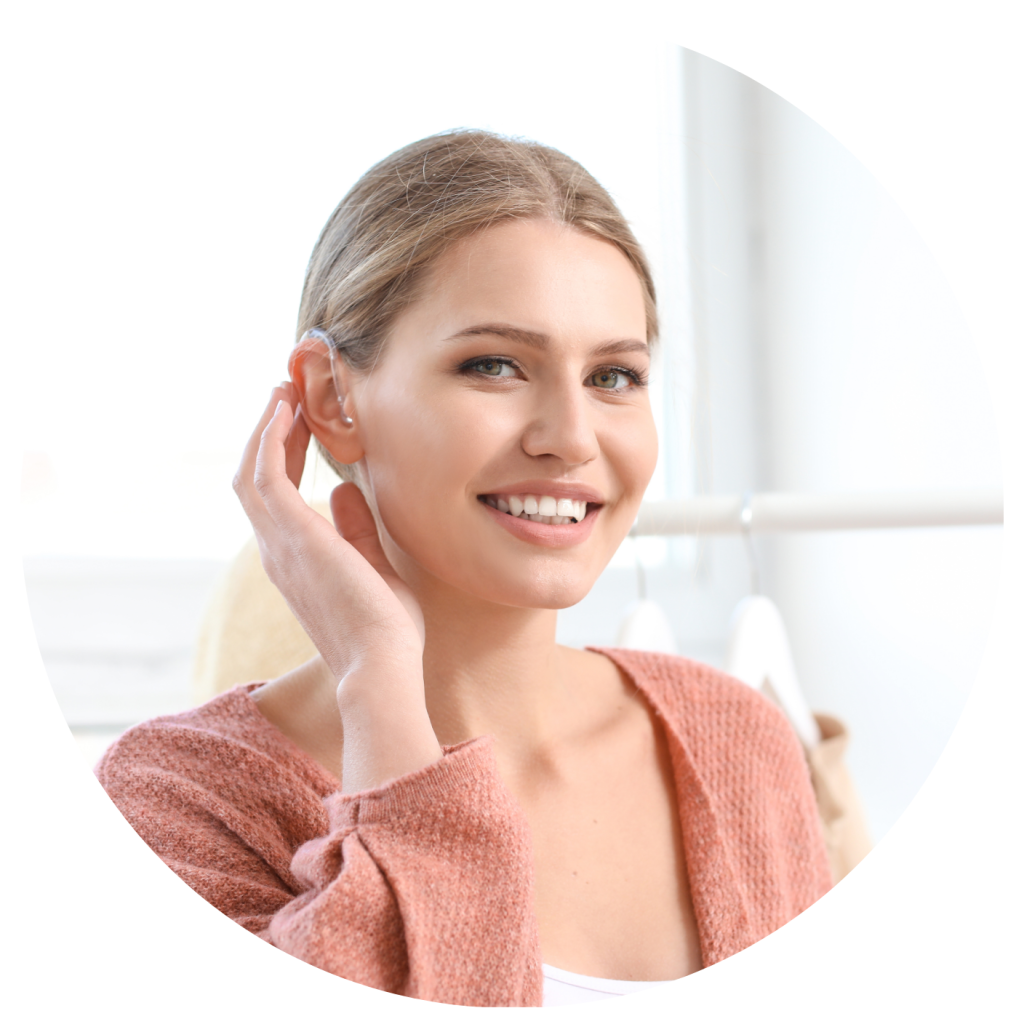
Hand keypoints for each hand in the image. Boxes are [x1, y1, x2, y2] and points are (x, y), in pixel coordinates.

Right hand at [233, 384, 441, 788]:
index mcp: (295, 559)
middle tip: (286, 394)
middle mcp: (277, 549)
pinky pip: (267, 474)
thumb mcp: (373, 568)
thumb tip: (345, 492)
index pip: (277, 496)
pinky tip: (286, 409)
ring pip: (253, 470)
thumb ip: (355, 530)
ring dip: (266, 427)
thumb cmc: (385, 630)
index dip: (283, 453)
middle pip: (256, 477)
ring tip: (284, 391)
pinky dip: (271, 438)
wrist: (383, 666)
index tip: (300, 420)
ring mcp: (279, 543)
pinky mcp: (293, 535)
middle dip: (269, 433)